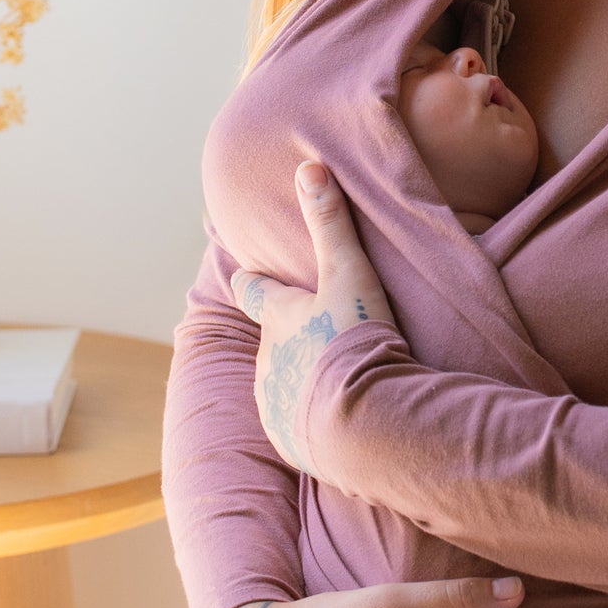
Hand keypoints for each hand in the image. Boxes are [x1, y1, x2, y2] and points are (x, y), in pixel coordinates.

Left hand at [230, 160, 398, 468]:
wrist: (360, 422)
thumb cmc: (353, 339)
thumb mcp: (349, 274)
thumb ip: (331, 223)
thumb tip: (309, 164)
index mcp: (277, 319)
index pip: (252, 292)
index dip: (251, 282)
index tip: (247, 276)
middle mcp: (266, 360)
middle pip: (272, 342)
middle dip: (291, 340)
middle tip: (324, 340)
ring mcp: (274, 403)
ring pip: (284, 385)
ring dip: (305, 382)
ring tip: (338, 386)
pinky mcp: (289, 442)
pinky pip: (298, 427)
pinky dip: (314, 422)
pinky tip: (339, 423)